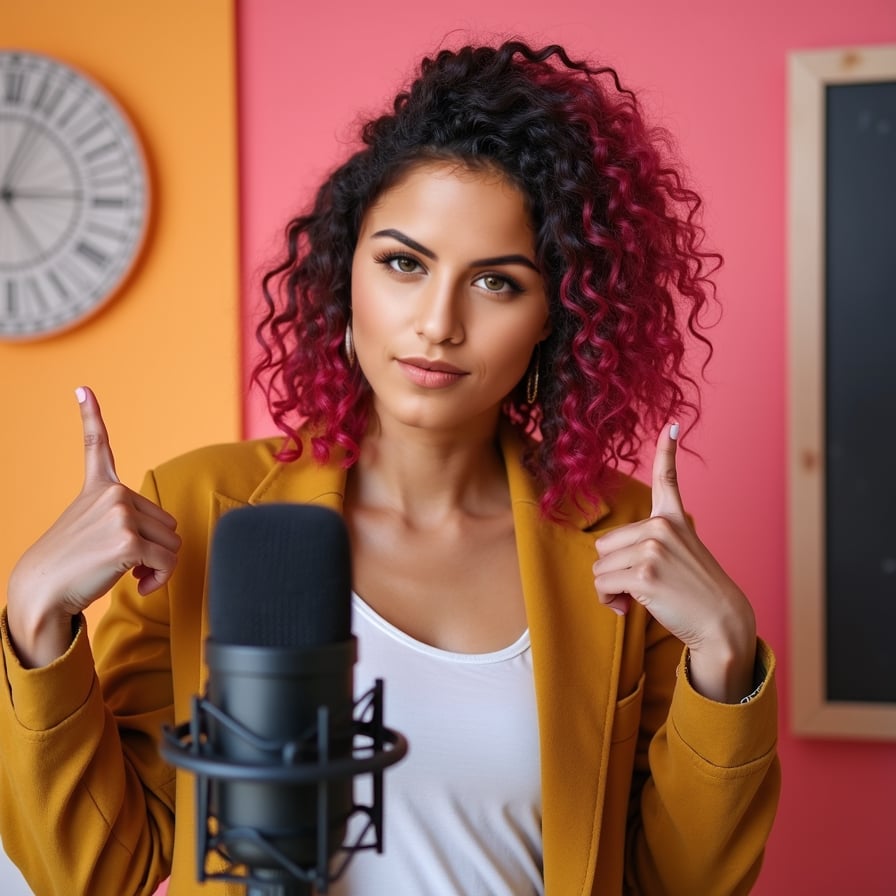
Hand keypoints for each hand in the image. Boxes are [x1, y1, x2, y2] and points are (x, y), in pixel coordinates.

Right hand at [6, 387, 180, 666]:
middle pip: (166, 520)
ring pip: (172, 542)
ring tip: (134, 572)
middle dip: (156, 546)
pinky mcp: (129, 540)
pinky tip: (140, 584)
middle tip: (131, 562)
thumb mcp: (93, 528)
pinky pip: (168, 561)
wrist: (44, 591)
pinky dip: (160, 578)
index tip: (82, 390)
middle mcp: (111, 494)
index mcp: (99, 488)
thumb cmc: (72, 565)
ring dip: (160, 564)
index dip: (91, 416)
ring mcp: (121, 514)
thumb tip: (164, 538)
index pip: (97, 445)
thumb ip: (125, 518)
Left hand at [592, 423, 756, 701]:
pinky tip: (629, 607)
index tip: (671, 425)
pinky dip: (609, 601)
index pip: (666, 479)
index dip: (666, 451)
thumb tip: (607, 567)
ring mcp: (654, 548)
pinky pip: (603, 584)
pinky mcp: (646, 573)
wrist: (721, 624)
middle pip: (604, 544)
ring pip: (599, 567)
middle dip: (612, 570)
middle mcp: (662, 527)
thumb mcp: (679, 557)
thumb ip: (647, 547)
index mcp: (673, 520)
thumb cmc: (694, 595)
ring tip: (638, 597)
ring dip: (610, 588)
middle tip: (639, 585)